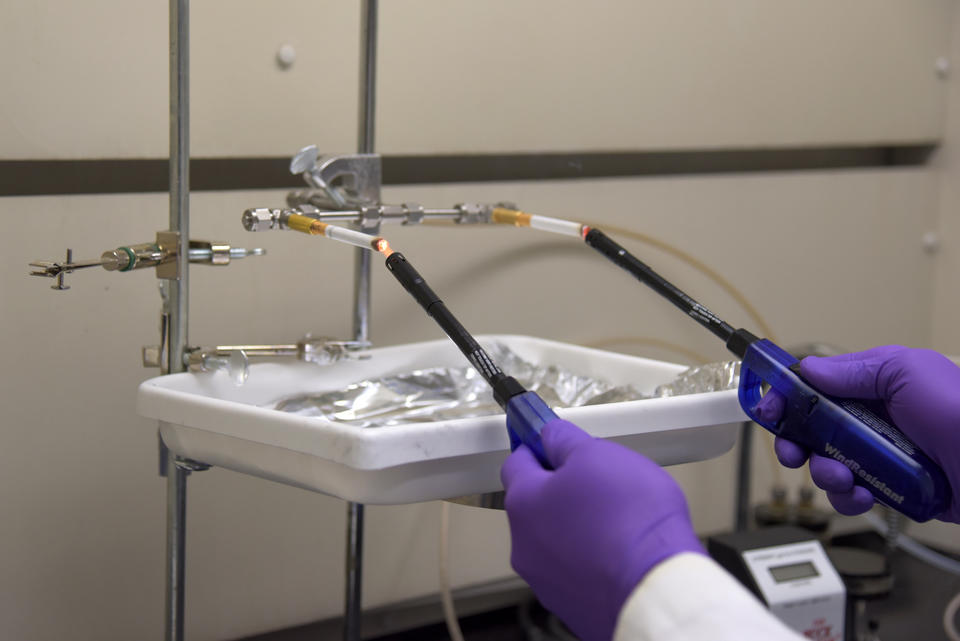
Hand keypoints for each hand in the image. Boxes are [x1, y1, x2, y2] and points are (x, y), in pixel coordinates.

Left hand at [501, 419, 703, 640]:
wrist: (655, 588)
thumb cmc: (629, 519)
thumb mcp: (597, 455)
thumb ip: (565, 440)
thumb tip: (551, 434)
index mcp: (523, 503)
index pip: (517, 462)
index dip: (538, 447)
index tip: (553, 441)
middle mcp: (524, 545)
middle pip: (536, 505)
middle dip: (562, 491)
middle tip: (600, 483)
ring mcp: (545, 580)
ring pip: (556, 540)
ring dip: (577, 528)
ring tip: (618, 523)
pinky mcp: (571, 605)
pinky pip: (577, 570)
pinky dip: (593, 559)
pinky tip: (620, 553)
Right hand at [757, 346, 959, 522]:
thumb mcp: (906, 372)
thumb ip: (855, 370)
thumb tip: (809, 370)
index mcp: (875, 387)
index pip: (817, 388)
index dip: (787, 397)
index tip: (767, 408)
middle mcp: (874, 421)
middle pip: (812, 430)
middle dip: (795, 441)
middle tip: (790, 451)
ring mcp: (880, 456)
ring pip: (827, 464)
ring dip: (823, 472)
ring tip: (840, 475)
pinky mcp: (889, 489)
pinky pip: (851, 494)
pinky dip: (848, 496)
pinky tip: (860, 493)